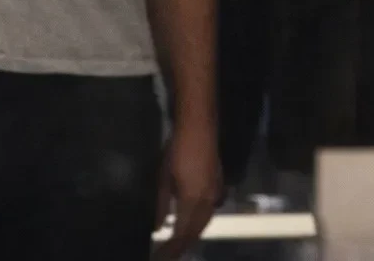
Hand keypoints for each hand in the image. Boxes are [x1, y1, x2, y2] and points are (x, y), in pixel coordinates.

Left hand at [153, 119, 220, 259]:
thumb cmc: (177, 150)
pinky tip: (191, 221)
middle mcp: (208, 201)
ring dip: (192, 234)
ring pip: (204, 222)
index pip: (183, 234)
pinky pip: (209, 212)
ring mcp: (215, 193)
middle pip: (196, 231)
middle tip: (168, 254)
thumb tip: (157, 228)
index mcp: (194, 200)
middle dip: (183, 245)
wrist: (199, 126)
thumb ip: (160, 204)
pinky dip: (199, 223)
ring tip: (177, 243)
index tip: (161, 257)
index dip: (172, 249)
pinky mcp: (217, 185)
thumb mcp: (163, 177)